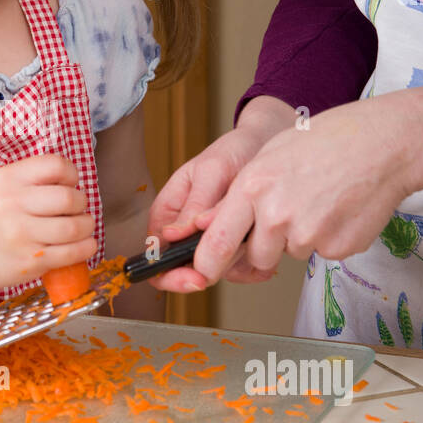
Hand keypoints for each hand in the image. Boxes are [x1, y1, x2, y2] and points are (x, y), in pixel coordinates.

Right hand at [0, 154, 95, 295]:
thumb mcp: (4, 187)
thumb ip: (35, 179)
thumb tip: (76, 185)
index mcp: (7, 179)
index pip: (54, 165)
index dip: (71, 174)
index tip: (70, 183)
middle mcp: (11, 205)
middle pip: (68, 197)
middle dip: (81, 202)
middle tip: (77, 208)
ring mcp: (20, 235)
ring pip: (73, 227)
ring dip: (87, 225)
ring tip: (82, 226)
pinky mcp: (30, 260)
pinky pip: (72, 253)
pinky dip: (86, 247)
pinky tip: (85, 244)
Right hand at [147, 97, 295, 291]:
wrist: (266, 146)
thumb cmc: (233, 151)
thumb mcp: (212, 171)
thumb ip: (196, 203)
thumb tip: (172, 234)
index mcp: (167, 213)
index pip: (155, 255)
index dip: (170, 273)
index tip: (196, 277)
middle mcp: (184, 232)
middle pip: (184, 270)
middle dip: (212, 269)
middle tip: (238, 257)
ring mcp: (209, 240)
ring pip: (215, 271)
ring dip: (237, 263)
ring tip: (257, 238)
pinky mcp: (233, 246)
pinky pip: (239, 269)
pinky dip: (255, 265)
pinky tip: (266, 247)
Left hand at [188, 95, 414, 285]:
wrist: (382, 144)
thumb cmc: (325, 143)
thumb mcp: (269, 156)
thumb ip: (237, 195)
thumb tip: (205, 226)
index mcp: (253, 187)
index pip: (217, 242)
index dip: (206, 264)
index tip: (201, 274)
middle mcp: (277, 214)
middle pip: (255, 257)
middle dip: (264, 246)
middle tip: (286, 214)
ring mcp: (309, 234)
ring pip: (290, 254)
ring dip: (299, 238)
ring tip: (318, 201)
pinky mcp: (337, 248)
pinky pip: (321, 253)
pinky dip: (328, 237)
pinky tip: (338, 208)